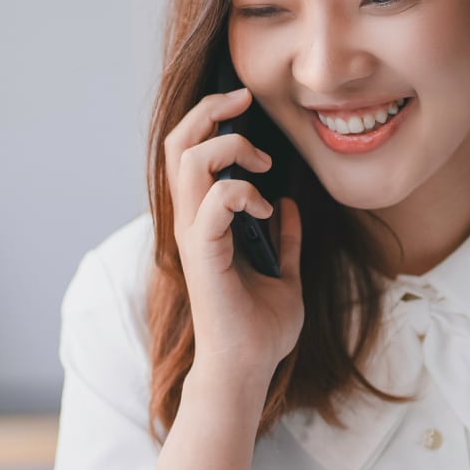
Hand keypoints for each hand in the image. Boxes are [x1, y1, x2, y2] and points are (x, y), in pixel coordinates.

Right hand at [163, 84, 302, 382]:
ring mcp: (193, 236)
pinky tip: (263, 206)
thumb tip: (290, 207)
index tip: (249, 109)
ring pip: (188, 159)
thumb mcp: (285, 273)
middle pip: (179, 142)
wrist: (247, 369)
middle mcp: (190, 222)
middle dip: (210, 109)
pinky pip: (214, 200)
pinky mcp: (203, 254)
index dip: (212, 118)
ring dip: (229, 146)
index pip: (189, 151)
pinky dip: (241, 191)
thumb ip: (286, 239)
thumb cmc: (259, 329)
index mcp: (204, 222)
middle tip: (246, 100)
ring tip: (261, 161)